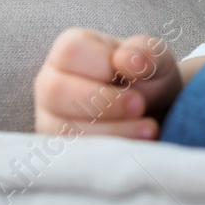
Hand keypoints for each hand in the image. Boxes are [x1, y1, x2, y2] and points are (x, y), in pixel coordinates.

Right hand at [33, 27, 184, 140]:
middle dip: (104, 102)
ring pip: (64, 128)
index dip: (104, 65)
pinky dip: (108, 152)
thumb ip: (145, 52)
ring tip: (148, 128)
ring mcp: (50, 117)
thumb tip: (128, 60)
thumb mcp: (154, 58)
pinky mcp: (59, 148)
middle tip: (140, 105)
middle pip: (56, 91)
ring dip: (112, 131)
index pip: (71, 52)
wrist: (154, 112)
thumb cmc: (146, 77)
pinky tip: (135, 145)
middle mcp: (50, 82)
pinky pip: (73, 154)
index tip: (135, 73)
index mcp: (70, 49)